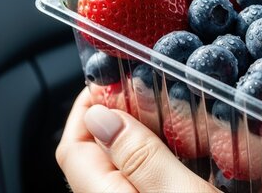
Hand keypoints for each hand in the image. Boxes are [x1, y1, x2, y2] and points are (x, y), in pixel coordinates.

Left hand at [56, 88, 217, 192]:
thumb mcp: (181, 192)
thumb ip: (141, 157)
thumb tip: (99, 115)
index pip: (73, 148)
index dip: (87, 107)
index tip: (112, 80)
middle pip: (96, 156)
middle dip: (117, 117)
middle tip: (148, 90)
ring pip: (122, 167)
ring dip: (140, 137)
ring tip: (171, 114)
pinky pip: (144, 181)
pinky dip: (158, 159)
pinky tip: (188, 153)